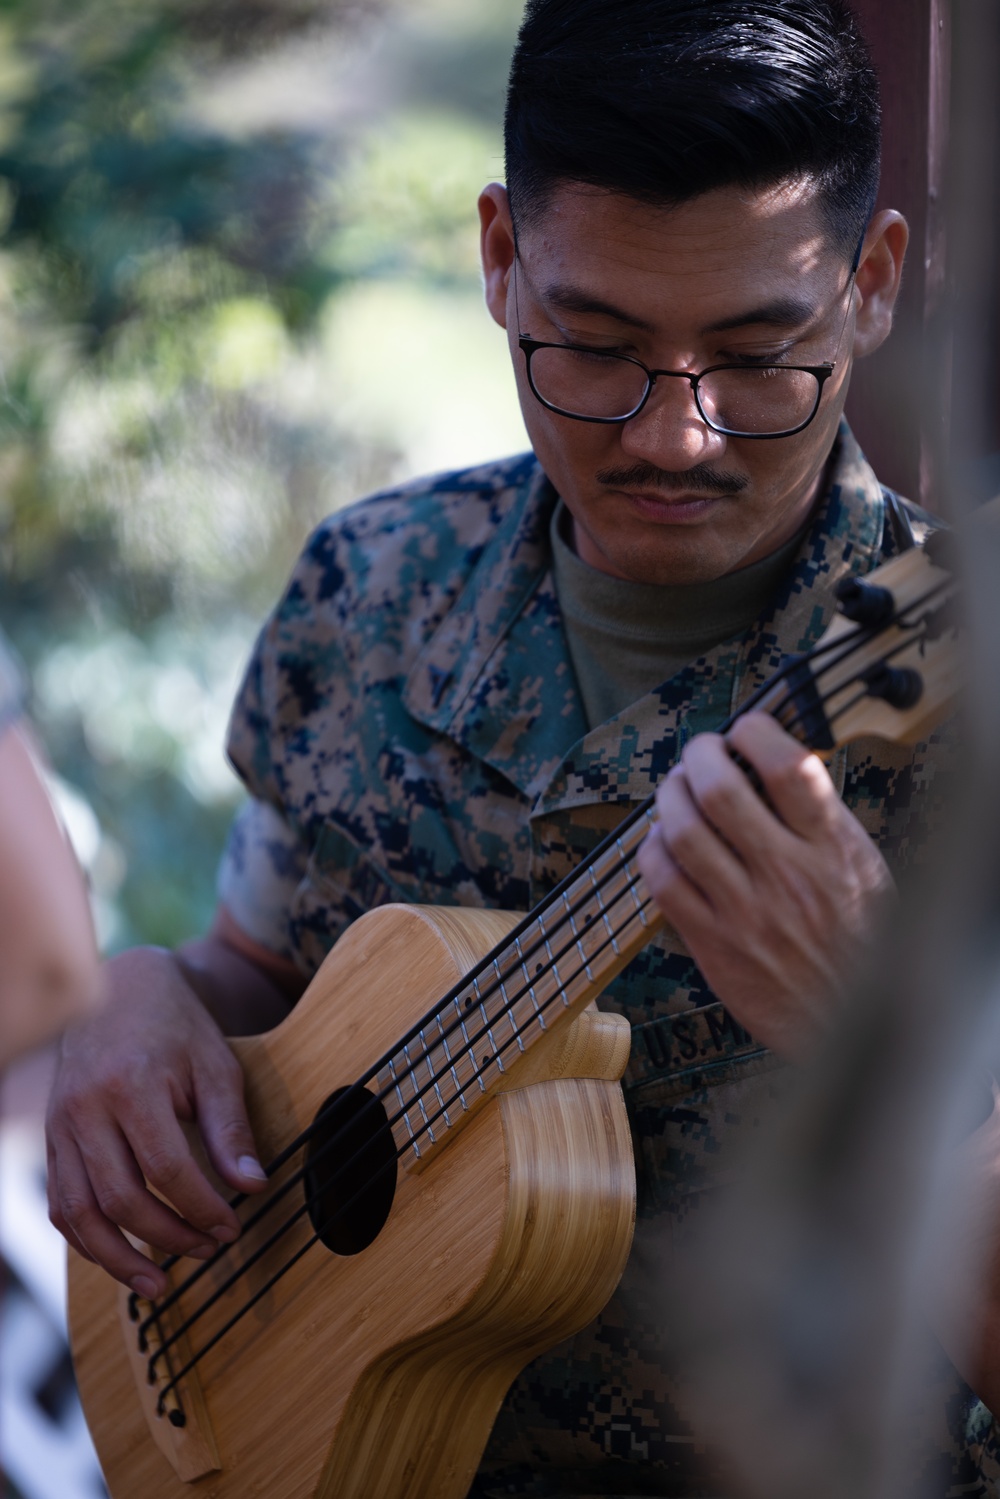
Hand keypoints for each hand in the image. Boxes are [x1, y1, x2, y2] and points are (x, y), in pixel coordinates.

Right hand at [46, 946, 267, 1298]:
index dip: (202, 1208)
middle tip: (208, 1250)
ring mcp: (60, 1126)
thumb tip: (252, 1187)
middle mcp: (85, 1109)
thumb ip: (230, 1128)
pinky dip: (88, 1239)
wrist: (123, 990)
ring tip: (158, 1285)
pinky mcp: (51, 1139)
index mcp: (131, 1085)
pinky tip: (121, 1256)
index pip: (167, 1170)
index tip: (232, 1228)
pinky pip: (61, 1204)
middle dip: (168, 1237)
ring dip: (119, 1258)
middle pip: (121, 1199)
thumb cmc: (176, 1027)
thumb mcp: (216, 1066)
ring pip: (79, 1213)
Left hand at [636, 712, 893, 1060]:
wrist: (851, 1025)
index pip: (790, 767)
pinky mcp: (713, 943)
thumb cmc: (861, 941)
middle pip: (720, 791)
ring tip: (677, 790)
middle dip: (700, 756)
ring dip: (669, 797)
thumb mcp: (861, 869)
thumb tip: (776, 762)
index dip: (758, 731)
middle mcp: (787, 875)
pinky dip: (653, 849)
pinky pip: (663, 882)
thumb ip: (821, 819)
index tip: (747, 728)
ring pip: (682, 831)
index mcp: (832, 848)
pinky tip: (662, 842)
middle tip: (701, 753)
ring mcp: (745, 911)